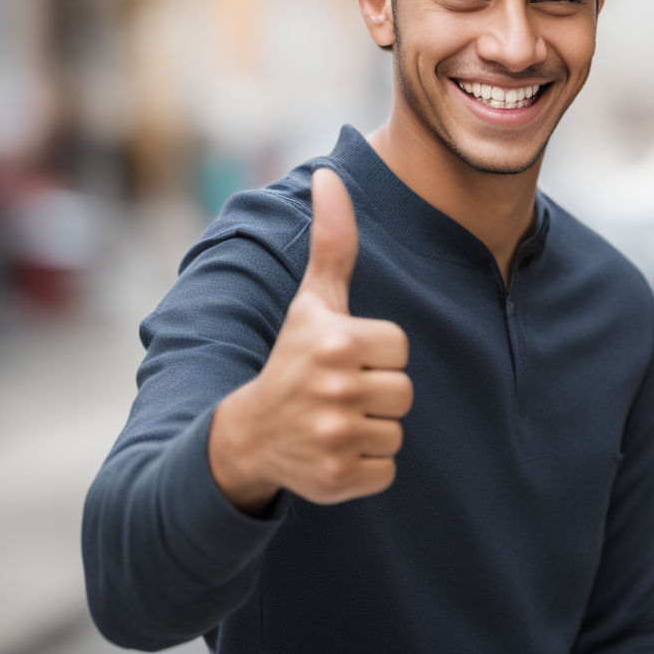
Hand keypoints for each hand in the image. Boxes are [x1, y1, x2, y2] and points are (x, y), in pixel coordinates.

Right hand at [209, 168, 411, 511]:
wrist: (249, 433)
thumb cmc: (291, 357)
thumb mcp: (313, 300)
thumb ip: (333, 240)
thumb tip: (330, 174)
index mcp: (336, 341)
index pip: (399, 347)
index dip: (376, 352)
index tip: (342, 358)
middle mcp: (335, 389)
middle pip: (403, 391)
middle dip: (376, 391)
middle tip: (336, 391)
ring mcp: (336, 437)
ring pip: (396, 430)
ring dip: (371, 427)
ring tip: (333, 418)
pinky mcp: (339, 479)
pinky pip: (387, 469)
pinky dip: (366, 464)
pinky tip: (333, 449)